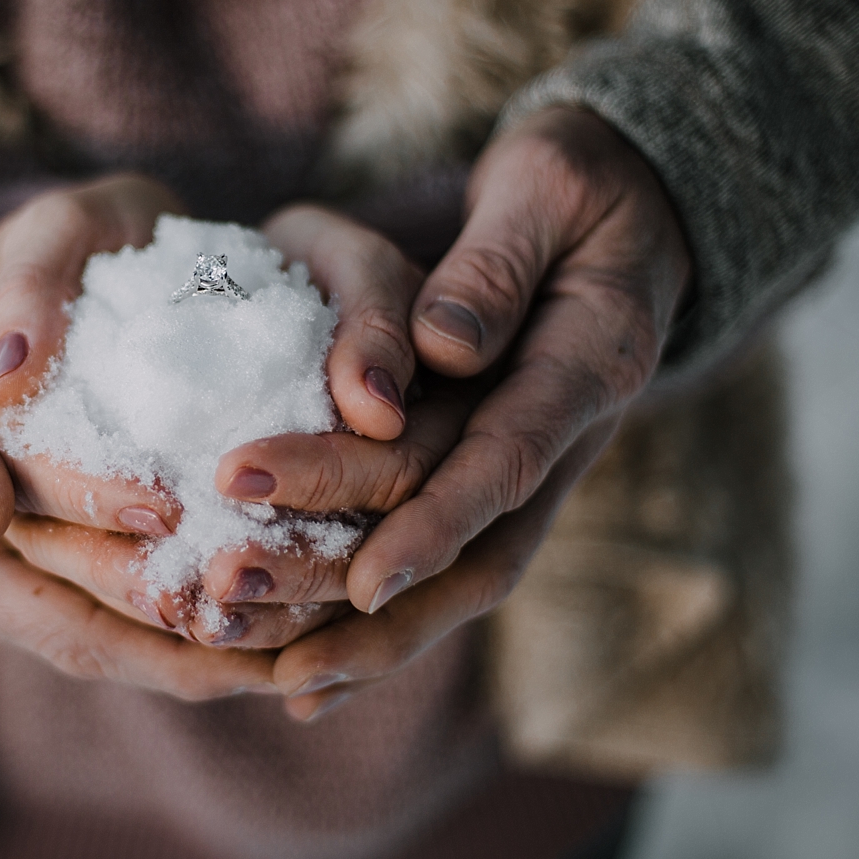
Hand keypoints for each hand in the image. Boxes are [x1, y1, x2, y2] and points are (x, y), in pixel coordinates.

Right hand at [0, 176, 371, 648]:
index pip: (48, 585)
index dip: (135, 574)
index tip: (222, 545)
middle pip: (96, 630)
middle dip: (194, 628)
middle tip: (295, 605)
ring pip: (114, 634)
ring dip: (201, 640)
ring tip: (299, 627)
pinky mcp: (28, 580)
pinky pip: (112, 611)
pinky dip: (180, 614)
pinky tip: (259, 607)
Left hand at [264, 107, 691, 718]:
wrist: (621, 209)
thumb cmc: (577, 183)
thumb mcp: (549, 187)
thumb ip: (497, 264)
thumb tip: (442, 349)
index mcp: (590, 366)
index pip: (508, 459)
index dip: (437, 522)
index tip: (364, 577)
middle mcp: (567, 437)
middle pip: (468, 538)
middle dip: (354, 578)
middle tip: (237, 590)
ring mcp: (531, 466)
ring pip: (457, 577)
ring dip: (362, 632)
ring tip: (259, 669)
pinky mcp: (492, 476)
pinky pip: (439, 560)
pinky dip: (374, 623)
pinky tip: (297, 675)